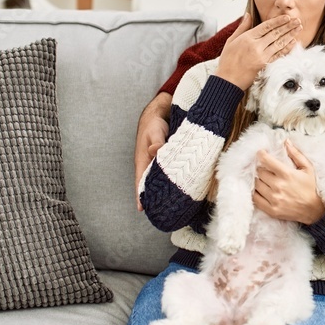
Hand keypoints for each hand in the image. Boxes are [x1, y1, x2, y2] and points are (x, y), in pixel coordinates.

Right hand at [134, 92, 170, 210]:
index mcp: (143, 161)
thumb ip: (156, 140)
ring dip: (166, 190)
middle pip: (151, 184)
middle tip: (163, 212)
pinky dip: (175, 180)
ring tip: (174, 205)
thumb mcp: (154, 130)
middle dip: (155, 197)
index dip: (140, 195)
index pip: (140, 181)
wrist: (160, 113)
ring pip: (162, 180)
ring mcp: (159, 163)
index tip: (142, 209)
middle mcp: (150, 164)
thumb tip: (155, 151)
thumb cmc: (154, 123)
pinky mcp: (169, 160)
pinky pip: (170, 173)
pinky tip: (184, 187)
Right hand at [215, 15, 302, 89]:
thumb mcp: (231, 41)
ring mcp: (262, 56)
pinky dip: (287, 48)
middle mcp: (256, 46)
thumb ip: (242, 27)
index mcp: (247, 38)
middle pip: (275, 34)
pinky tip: (293, 42)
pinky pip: (279, 55)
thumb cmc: (227, 61)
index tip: (287, 17)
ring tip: (298, 29)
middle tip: (297, 20)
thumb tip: (248, 14)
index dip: (278, 21)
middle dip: (288, 26)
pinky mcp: (265, 65)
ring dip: (290, 35)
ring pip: (279, 43)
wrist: (227, 80)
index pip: (266, 26)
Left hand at [252, 141, 324, 223]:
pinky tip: (261, 190)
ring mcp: (274, 199)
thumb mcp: (308, 168)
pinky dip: (256, 193)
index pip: (266, 161)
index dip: (261, 155)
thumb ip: (296, 154)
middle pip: (259, 172)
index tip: (261, 153)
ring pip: (256, 184)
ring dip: (258, 180)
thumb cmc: (311, 187)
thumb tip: (286, 141)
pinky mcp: (271, 210)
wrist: (314, 210)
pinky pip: (255, 199)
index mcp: (287, 174)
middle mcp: (278, 186)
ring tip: (264, 179)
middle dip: (261, 168)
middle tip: (265, 168)